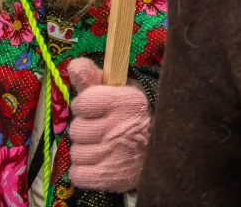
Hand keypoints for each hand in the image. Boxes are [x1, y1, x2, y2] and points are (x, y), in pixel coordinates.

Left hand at [65, 57, 150, 191]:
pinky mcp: (109, 177)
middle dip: (86, 129)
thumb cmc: (138, 116)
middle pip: (76, 129)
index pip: (82, 102)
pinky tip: (100, 163)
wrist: (166, 149)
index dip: (87, 106)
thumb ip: (95, 78)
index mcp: (125, 101)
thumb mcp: (123, 91)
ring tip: (105, 147)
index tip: (99, 108)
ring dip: (86, 150)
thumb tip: (74, 64)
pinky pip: (78, 174)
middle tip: (104, 129)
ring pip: (76, 152)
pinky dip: (85, 171)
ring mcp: (114, 154)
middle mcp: (120, 127)